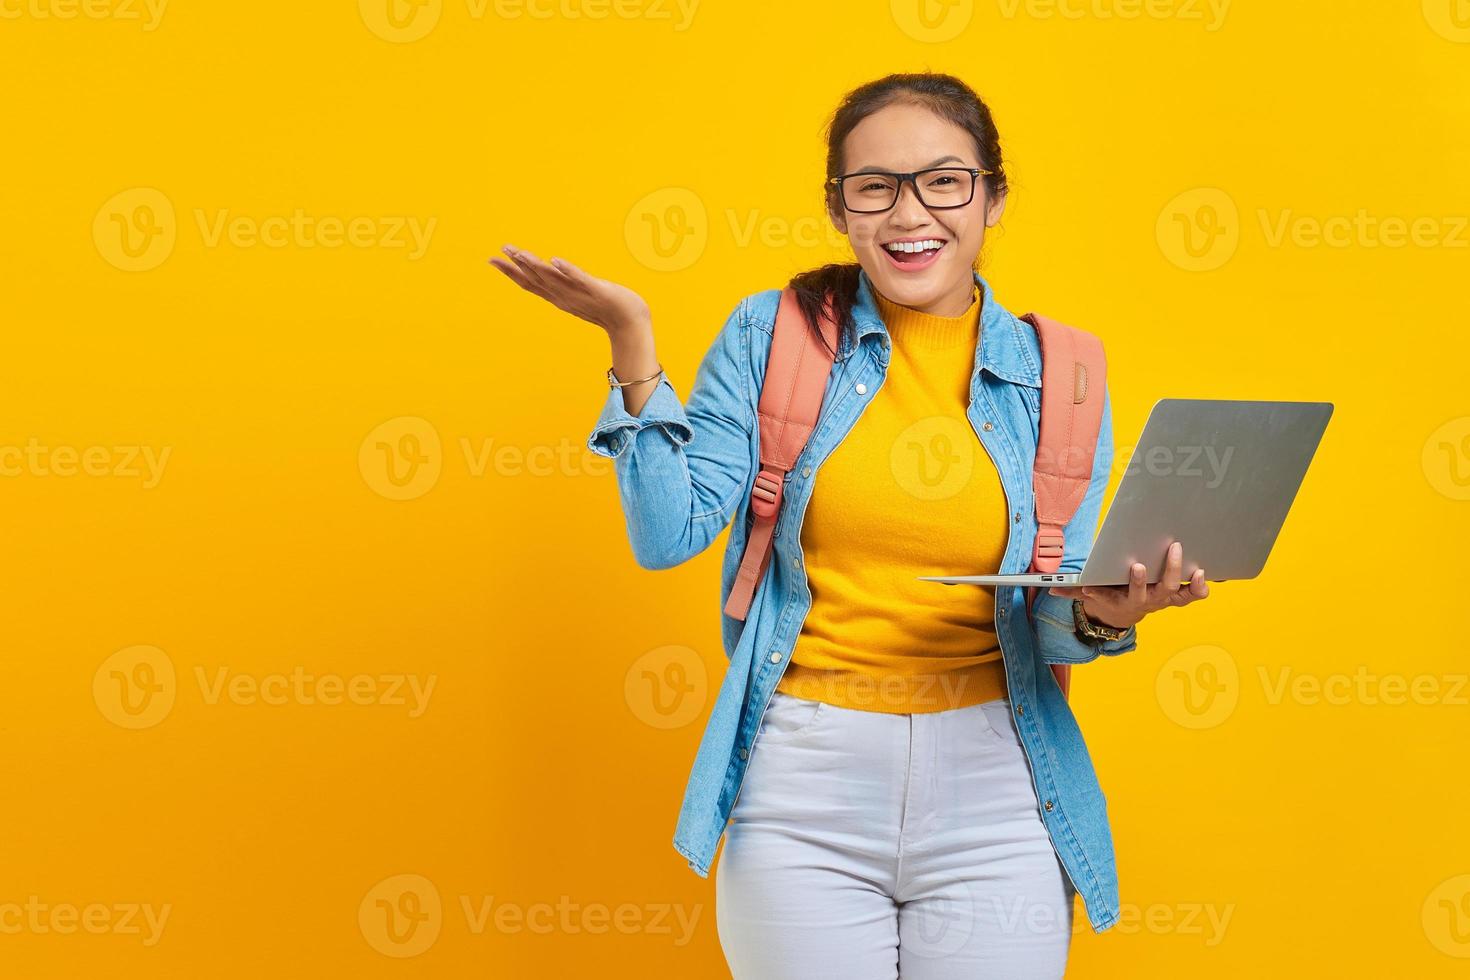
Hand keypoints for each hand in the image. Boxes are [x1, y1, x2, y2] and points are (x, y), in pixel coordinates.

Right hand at [489, 245, 650, 335]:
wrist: (630, 323)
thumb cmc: (608, 309)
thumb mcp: (580, 295)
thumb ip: (566, 286)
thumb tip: (553, 272)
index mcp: (559, 297)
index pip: (530, 283)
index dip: (511, 272)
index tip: (493, 259)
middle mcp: (565, 297)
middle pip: (535, 280)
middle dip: (515, 267)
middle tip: (497, 253)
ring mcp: (580, 294)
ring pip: (553, 278)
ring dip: (536, 266)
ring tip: (520, 253)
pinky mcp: (597, 290)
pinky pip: (580, 278)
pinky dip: (566, 270)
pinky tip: (555, 260)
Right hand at [1047, 540, 1209, 629]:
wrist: (1124, 613)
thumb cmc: (1109, 596)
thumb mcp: (1091, 595)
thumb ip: (1074, 591)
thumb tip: (1052, 590)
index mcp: (1131, 600)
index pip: (1134, 593)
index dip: (1136, 581)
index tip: (1136, 565)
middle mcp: (1152, 601)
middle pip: (1164, 588)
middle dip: (1170, 569)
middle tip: (1173, 548)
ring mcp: (1167, 599)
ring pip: (1182, 594)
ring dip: (1191, 582)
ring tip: (1198, 568)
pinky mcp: (1178, 596)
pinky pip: (1193, 594)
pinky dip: (1201, 586)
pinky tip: (1206, 573)